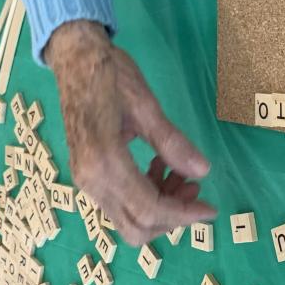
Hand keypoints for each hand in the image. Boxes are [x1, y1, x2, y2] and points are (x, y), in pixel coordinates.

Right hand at [47, 20, 214, 245]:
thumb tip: (203, 171)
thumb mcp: (145, 105)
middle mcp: (90, 180)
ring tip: (181, 174)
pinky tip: (158, 165)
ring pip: (127, 217)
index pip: (149, 209)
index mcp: (104, 162)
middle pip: (136, 227)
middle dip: (171, 217)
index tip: (211, 209)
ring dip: (159, 205)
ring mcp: (85, 179)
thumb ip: (172, 142)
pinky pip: (118, 200)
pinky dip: (144, 194)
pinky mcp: (87, 173)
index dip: (183, 214)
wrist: (74, 57)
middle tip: (195, 188)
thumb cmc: (109, 75)